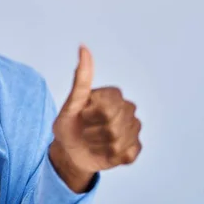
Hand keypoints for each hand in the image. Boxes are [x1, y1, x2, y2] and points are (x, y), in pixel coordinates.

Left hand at [49, 45, 141, 192]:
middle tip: (85, 131)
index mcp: (113, 95)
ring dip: (98, 145)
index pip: (107, 106)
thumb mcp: (71, 103)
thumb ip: (81, 78)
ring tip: (92, 141)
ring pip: (118, 141)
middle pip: (113, 125)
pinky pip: (126, 154)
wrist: (70, 151)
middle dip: (92, 131)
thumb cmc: (69, 124)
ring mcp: (133, 129)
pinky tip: (103, 152)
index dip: (89, 115)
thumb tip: (83, 47)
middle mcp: (128, 109)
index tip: (81, 114)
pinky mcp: (134, 149)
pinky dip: (109, 157)